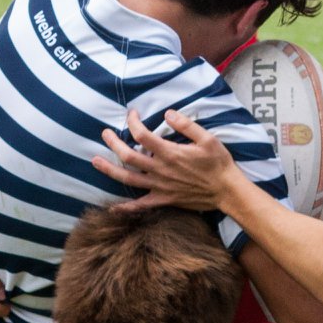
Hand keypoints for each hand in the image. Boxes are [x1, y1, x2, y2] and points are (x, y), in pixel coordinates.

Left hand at [92, 108, 234, 211]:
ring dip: (110, 170)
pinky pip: (141, 206)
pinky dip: (126, 208)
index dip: (132, 122)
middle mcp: (161, 170)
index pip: (142, 135)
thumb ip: (186, 125)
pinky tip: (113, 208)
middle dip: (113, 143)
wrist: (227, 191)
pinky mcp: (164, 200)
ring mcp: (160, 187)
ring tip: (95, 161)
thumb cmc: (219, 164)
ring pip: (128, 179)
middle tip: (104, 134)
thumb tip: (168, 113)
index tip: (131, 114)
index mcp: (170, 153)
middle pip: (128, 156)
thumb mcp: (207, 138)